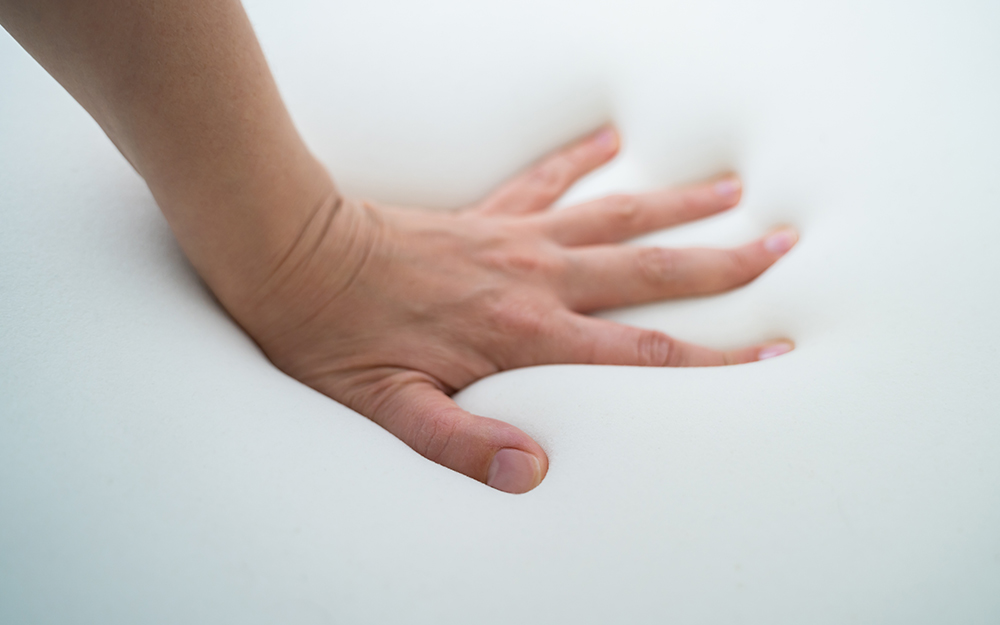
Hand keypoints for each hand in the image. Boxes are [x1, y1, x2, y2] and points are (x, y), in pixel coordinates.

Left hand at [226, 126, 797, 493]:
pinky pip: (546, 179)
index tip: (768, 352)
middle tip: (781, 245)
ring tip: (732, 188)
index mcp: (523, 334)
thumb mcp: (396, 411)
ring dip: (677, 204)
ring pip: (614, 216)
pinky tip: (612, 139)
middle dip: (722, 264)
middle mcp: (534, 279)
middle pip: (649, 270)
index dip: (710, 357)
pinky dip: (581, 159)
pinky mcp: (486, 213)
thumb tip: (533, 472)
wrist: (294, 257)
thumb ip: (464, 444)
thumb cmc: (340, 338)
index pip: (639, 350)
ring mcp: (514, 238)